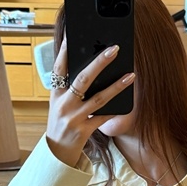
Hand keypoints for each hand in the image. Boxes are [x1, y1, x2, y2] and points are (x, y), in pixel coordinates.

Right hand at [46, 39, 134, 166]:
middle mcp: (63, 104)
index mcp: (55, 94)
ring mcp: (74, 118)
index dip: (66, 51)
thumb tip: (92, 67)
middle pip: (82, 79)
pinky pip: (103, 118)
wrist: (56, 151)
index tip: (74, 34)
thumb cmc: (61, 121)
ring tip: (131, 75)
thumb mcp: (60, 102)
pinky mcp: (84, 131)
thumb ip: (70, 87)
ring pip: (98, 99)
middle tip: (114, 49)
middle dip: (99, 63)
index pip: (59, 67)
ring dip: (116, 86)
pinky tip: (128, 100)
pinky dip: (115, 109)